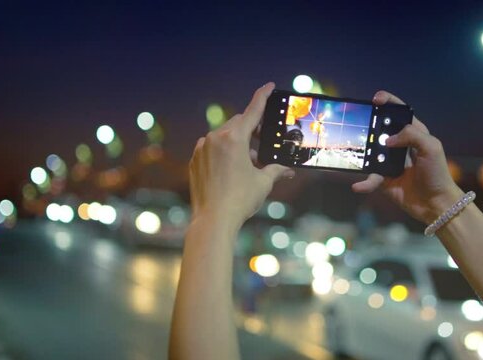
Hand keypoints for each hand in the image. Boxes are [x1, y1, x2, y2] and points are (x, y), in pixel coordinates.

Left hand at [189, 82, 294, 225]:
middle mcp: (215, 139)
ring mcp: (202, 149)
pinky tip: (232, 169)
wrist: (213, 220)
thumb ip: (276, 170)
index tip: (269, 85)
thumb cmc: (240, 200)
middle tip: (265, 141)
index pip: (252, 111)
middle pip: (238, 124)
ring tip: (250, 163)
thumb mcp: (263, 182)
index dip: (263, 96)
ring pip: (224, 136)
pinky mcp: (194, 161)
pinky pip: (211, 149)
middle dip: (253, 129)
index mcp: (234, 139)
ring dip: (238, 143)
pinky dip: (224, 153)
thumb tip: (288, 170)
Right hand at [352, 90, 462, 223]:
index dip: (388, 102)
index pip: (398, 113)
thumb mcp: (431, 147)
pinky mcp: (383, 180)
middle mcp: (399, 146)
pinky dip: (364, 182)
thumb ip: (411, 135)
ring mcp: (389, 162)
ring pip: (370, 153)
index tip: (375, 99)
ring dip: (362, 154)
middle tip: (360, 125)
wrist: (435, 204)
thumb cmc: (437, 173)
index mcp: (413, 133)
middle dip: (369, 126)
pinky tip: (358, 186)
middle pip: (380, 130)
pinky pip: (370, 178)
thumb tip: (388, 139)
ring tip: (357, 155)